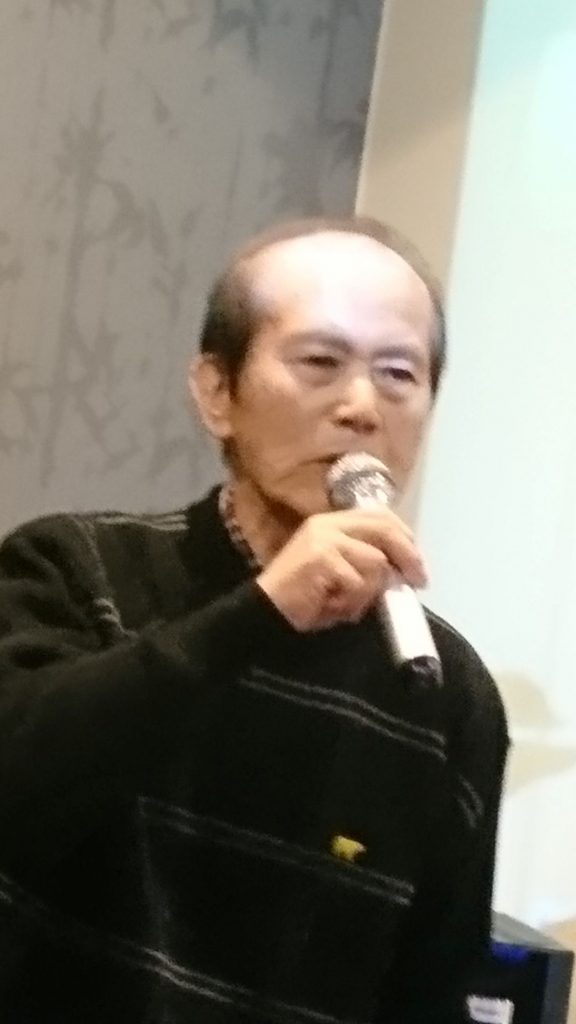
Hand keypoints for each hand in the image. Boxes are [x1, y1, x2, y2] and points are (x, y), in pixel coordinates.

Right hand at [256, 509, 426, 631]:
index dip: (404, 536)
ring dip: (368, 592)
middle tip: (419, 580)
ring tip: (345, 604)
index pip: (379, 516)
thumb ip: (364, 561)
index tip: (416, 561)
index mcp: (331, 522)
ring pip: (376, 563)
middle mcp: (329, 524)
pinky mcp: (323, 559)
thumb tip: (403, 569)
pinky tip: (330, 607)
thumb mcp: (338, 572)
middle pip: (385, 530)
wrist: (263, 611)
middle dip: (408, 556)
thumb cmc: (303, 597)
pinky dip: (351, 603)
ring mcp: (325, 539)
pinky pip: (359, 584)